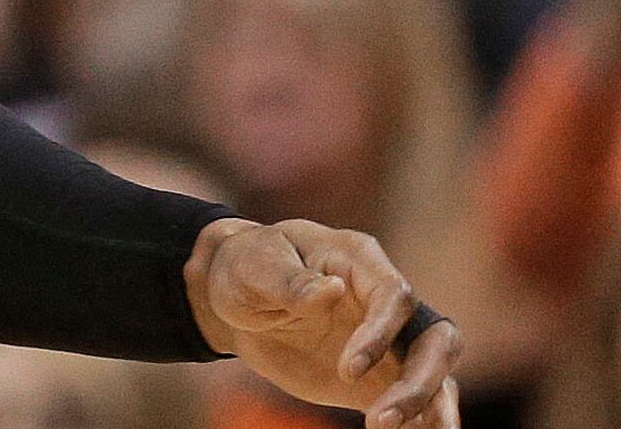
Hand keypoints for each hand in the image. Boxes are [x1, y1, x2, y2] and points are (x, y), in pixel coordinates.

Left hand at [186, 216, 458, 428]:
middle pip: (437, 339)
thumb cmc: (248, 268)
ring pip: (437, 374)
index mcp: (360, 260)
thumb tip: (330, 291)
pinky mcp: (380, 376)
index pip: (395, 296)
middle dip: (420, 382)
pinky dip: (420, 422)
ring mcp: (391, 340)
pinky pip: (416, 402)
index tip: (347, 371)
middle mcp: (387, 301)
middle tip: (380, 420)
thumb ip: (289, 280)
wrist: (237, 296)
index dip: (381, 334)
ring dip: (430, 409)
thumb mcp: (254, 267)